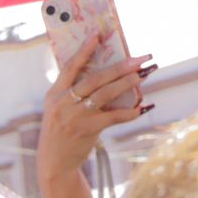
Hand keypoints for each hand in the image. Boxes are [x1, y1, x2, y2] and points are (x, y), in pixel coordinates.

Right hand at [38, 35, 150, 185]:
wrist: (55, 163)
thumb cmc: (62, 133)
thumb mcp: (60, 111)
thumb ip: (74, 94)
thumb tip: (108, 76)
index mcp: (54, 95)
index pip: (70, 67)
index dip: (84, 50)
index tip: (98, 35)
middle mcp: (62, 103)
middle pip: (94, 79)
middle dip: (119, 66)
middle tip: (138, 58)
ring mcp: (74, 116)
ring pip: (105, 94)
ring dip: (127, 83)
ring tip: (143, 74)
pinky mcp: (87, 129)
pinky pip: (114, 116)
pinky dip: (131, 112)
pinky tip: (144, 107)